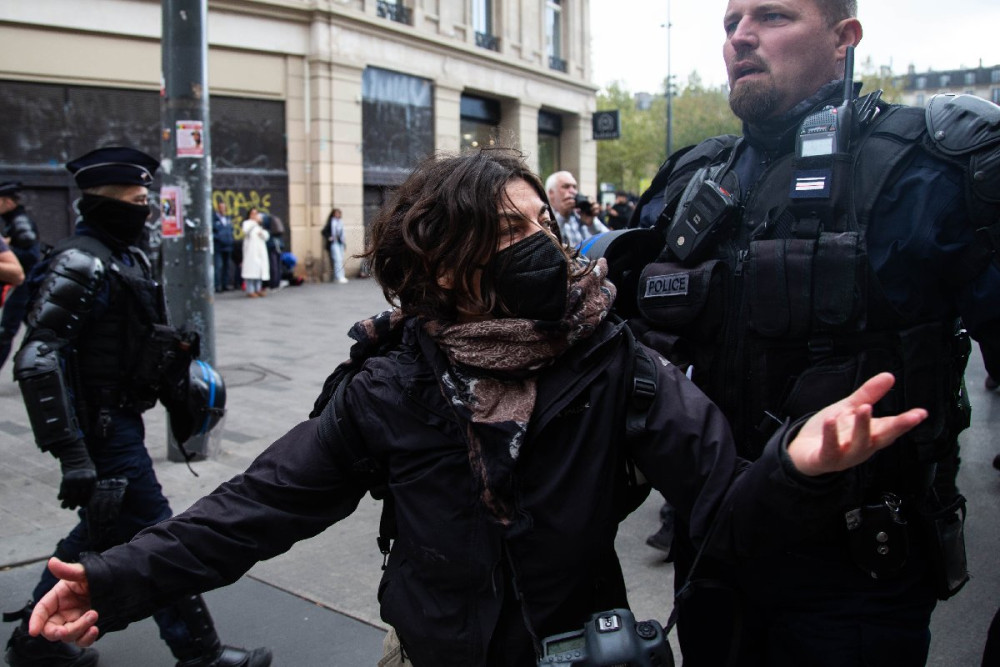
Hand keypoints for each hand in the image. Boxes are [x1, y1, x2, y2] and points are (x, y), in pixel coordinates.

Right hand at [29, 558, 99, 646]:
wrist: (119, 581)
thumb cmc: (99, 574)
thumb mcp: (84, 572)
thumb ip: (68, 570)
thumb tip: (52, 562)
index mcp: (58, 597)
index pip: (41, 611)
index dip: (35, 621)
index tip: (34, 631)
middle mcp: (64, 611)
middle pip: (52, 629)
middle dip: (57, 632)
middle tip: (65, 631)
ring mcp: (75, 621)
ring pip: (68, 636)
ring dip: (78, 631)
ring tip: (93, 615)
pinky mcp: (87, 628)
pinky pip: (82, 639)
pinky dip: (87, 639)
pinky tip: (95, 630)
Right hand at [57, 441, 96, 509]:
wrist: (77, 459)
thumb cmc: (85, 472)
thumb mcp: (91, 478)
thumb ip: (89, 489)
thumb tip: (83, 505)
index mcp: (91, 481)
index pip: (87, 495)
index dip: (84, 502)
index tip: (81, 506)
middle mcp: (83, 481)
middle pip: (78, 497)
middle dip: (74, 504)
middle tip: (72, 508)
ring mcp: (74, 481)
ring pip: (70, 496)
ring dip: (66, 503)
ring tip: (64, 506)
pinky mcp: (66, 480)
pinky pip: (63, 491)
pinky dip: (61, 496)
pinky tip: (60, 498)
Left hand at [786, 373, 927, 476]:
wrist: (803, 452)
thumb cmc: (832, 432)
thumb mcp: (850, 409)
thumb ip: (868, 394)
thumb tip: (889, 376)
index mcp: (870, 434)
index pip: (892, 427)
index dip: (907, 421)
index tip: (922, 413)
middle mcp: (862, 447)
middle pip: (882, 438)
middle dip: (897, 427)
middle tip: (910, 417)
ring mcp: (845, 455)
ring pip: (859, 444)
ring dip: (863, 427)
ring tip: (864, 408)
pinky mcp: (825, 459)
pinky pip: (830, 449)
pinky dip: (831, 436)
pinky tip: (831, 421)